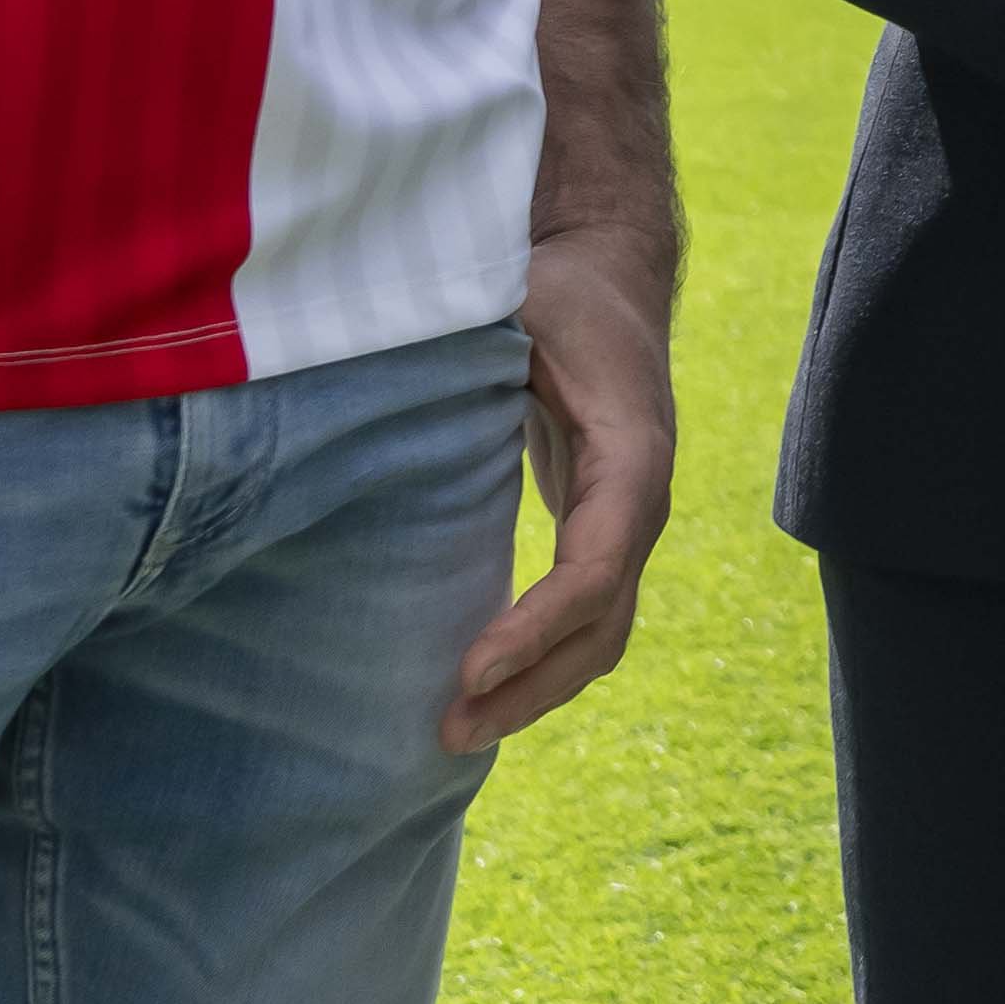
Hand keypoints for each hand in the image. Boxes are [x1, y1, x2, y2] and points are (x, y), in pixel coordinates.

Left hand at [445, 214, 680, 751]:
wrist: (611, 272)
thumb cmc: (556, 285)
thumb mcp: (516, 299)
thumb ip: (464, 342)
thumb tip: (363, 371)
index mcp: (632, 449)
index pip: (597, 566)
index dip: (537, 626)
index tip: (468, 668)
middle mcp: (641, 498)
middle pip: (604, 626)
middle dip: (531, 687)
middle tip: (448, 730)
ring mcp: (627, 522)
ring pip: (599, 636)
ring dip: (533, 692)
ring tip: (453, 731)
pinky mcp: (598, 529)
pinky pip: (581, 616)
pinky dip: (536, 661)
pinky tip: (475, 687)